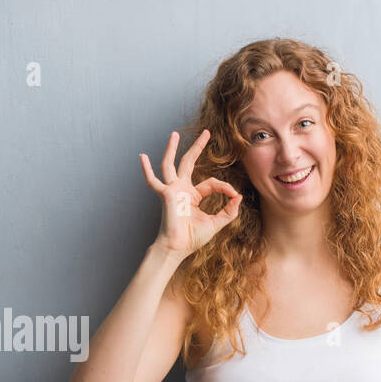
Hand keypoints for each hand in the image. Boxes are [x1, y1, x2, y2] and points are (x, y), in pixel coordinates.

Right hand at [140, 129, 241, 259]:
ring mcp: (172, 190)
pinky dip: (146, 170)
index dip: (225, 187)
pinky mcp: (166, 194)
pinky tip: (141, 157)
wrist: (178, 248)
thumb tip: (239, 196)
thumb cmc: (193, 238)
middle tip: (206, 132)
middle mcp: (181, 190)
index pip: (211, 183)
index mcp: (193, 196)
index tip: (234, 195)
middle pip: (189, 163)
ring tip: (174, 134)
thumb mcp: (216, 223)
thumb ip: (229, 211)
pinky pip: (153, 181)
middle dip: (197, 147)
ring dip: (172, 149)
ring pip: (170, 165)